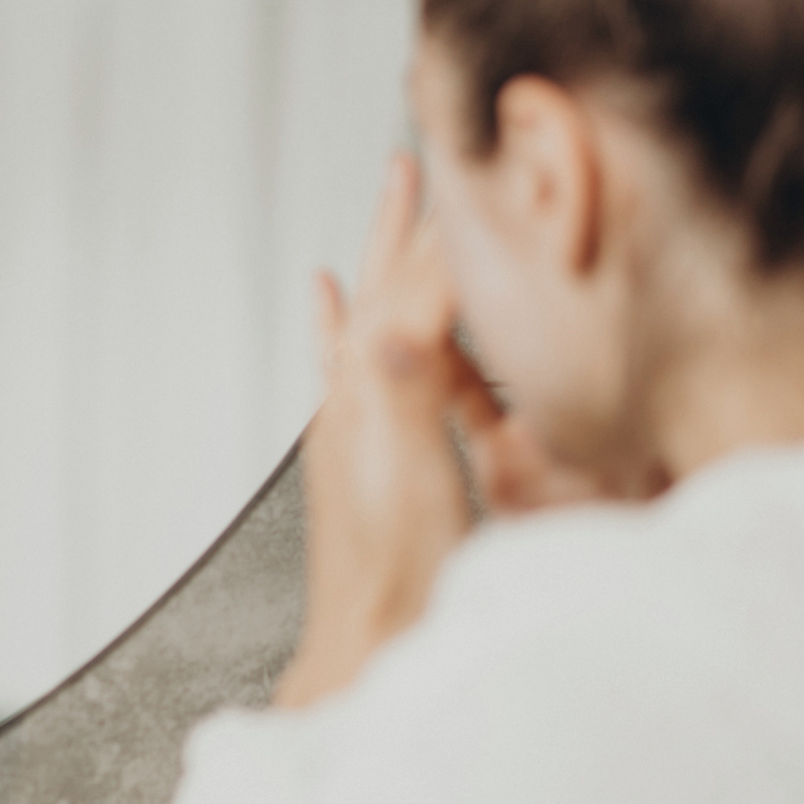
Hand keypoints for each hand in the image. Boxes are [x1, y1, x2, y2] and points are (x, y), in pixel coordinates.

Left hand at [273, 154, 479, 707]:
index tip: (474, 165)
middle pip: (388, 284)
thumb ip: (403, 393)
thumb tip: (384, 316)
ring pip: (375, 310)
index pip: (415, 288)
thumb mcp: (411, 477)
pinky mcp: (363, 452)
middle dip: (411, 221)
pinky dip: (343, 319)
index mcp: (371, 395)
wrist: (363, 650)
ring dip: (388, 252)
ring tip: (392, 195)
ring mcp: (356, 423)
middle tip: (421, 154)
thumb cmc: (396, 578)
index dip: (449, 231)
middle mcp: (355, 397)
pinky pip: (350, 362)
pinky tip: (329, 296)